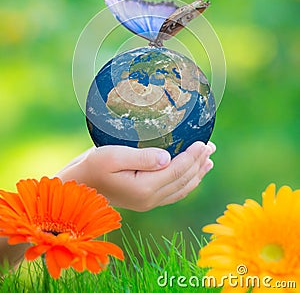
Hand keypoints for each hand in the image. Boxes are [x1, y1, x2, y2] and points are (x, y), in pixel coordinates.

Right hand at [57, 141, 215, 211]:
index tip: (204, 142)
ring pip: (181, 188)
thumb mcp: (113, 156)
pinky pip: (174, 193)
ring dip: (197, 173)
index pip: (177, 171)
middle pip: (183, 180)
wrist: (80, 186)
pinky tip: (192, 175)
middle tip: (211, 146)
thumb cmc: (93, 166)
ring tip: (209, 160)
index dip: (193, 156)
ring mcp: (148, 202)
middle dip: (199, 163)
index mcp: (144, 188)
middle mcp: (150, 199)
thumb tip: (168, 158)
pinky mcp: (145, 200)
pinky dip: (187, 183)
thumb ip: (142, 157)